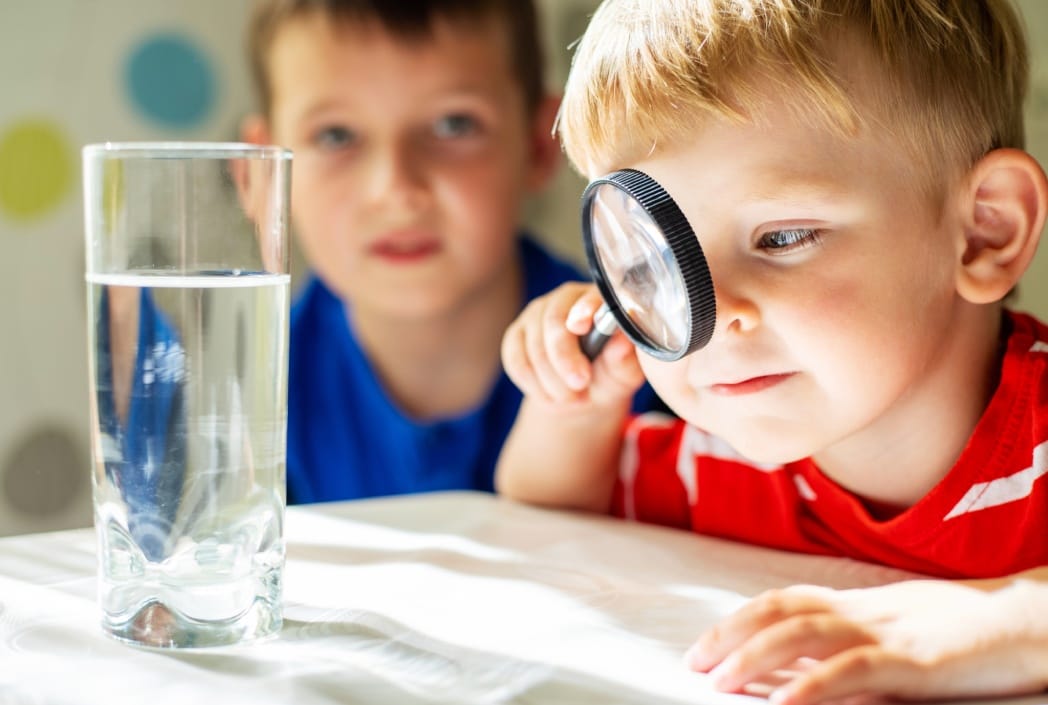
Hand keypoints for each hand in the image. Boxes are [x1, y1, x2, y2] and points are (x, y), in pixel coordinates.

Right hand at [501, 282, 643, 406]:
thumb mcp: (623, 373)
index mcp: (599, 299)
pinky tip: (550, 395)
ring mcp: (536, 314)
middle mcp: (565, 299)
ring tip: (572, 398)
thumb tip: (622, 343)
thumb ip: (624, 359)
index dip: (583, 309)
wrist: (581, 393)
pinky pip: (516, 360)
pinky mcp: (516, 334)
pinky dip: (533, 384)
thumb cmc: (609, 375)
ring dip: (552, 381)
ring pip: (534, 346)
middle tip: (579, 386)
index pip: (588, 297)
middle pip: (554, 321)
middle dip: (564, 359)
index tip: (579, 328)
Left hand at [685, 580, 1047, 704]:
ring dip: (754, 656)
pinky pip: (853, 670)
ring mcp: (888, 632)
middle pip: (781, 611)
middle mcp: (864, 610)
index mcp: (859, 602)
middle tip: (696, 664)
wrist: (1032, 619)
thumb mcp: (902, 627)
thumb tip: (807, 666)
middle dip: (731, 635)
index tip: (705, 645)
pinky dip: (812, 686)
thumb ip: (856, 639)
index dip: (739, 619)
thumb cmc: (967, 630)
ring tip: (720, 681)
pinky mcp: (915, 661)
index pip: (784, 600)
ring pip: (803, 634)